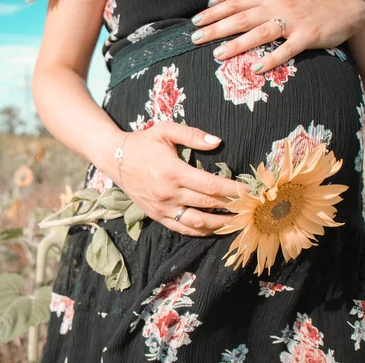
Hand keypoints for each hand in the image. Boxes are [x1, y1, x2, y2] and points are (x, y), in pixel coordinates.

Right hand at [109, 121, 248, 236]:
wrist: (115, 159)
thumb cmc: (143, 142)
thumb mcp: (166, 130)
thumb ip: (193, 135)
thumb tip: (217, 142)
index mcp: (173, 172)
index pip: (211, 186)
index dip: (233, 190)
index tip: (248, 191)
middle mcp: (169, 193)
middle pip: (208, 205)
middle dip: (232, 207)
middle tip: (249, 207)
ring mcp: (162, 207)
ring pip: (197, 222)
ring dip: (220, 224)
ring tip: (236, 221)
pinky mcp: (157, 215)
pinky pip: (182, 228)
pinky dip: (200, 231)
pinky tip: (213, 228)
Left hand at [190, 0, 364, 72]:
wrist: (349, 8)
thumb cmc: (310, 4)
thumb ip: (259, 0)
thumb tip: (229, 1)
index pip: (237, 1)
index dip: (215, 10)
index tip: (196, 19)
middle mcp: (279, 5)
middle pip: (241, 16)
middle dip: (216, 27)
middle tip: (194, 38)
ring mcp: (293, 21)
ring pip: (259, 33)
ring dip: (237, 43)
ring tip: (217, 54)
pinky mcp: (308, 36)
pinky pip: (287, 50)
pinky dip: (272, 59)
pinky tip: (257, 69)